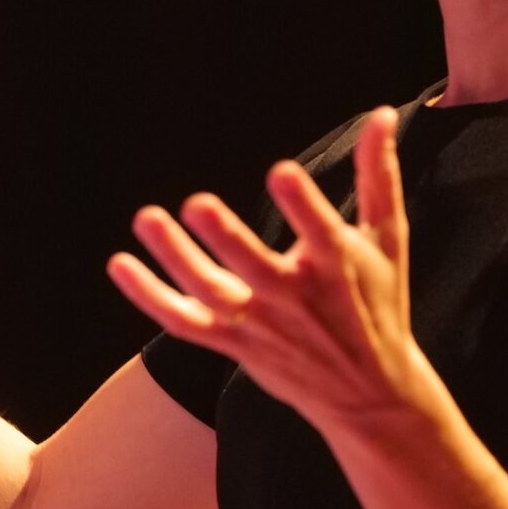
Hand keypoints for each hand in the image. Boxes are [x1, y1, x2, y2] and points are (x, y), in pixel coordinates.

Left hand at [108, 106, 426, 430]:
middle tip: (197, 204)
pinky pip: (184, 322)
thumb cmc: (379, 301)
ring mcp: (262, 324)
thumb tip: (381, 114)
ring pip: (211, 293)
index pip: (321, 232)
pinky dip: (150, 297)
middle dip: (226, 238)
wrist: (370, 394)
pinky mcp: (236, 344)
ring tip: (146, 219)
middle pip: (255, 268)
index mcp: (338, 266)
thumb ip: (378, 175)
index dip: (302, 205)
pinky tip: (120, 264)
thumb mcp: (388, 239)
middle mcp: (297, 297)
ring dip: (176, 259)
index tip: (281, 172)